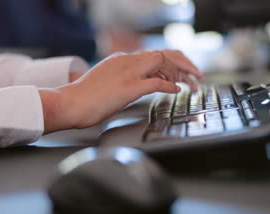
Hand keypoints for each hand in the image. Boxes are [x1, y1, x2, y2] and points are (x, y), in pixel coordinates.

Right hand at [39, 50, 202, 132]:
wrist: (71, 103)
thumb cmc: (85, 98)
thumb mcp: (108, 82)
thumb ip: (126, 80)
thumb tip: (145, 85)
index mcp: (122, 59)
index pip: (155, 55)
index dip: (173, 63)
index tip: (182, 74)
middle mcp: (128, 61)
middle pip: (164, 54)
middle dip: (185, 63)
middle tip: (197, 76)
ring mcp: (129, 72)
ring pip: (163, 62)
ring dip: (182, 73)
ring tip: (193, 84)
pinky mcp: (129, 87)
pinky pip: (157, 82)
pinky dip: (170, 85)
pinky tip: (177, 91)